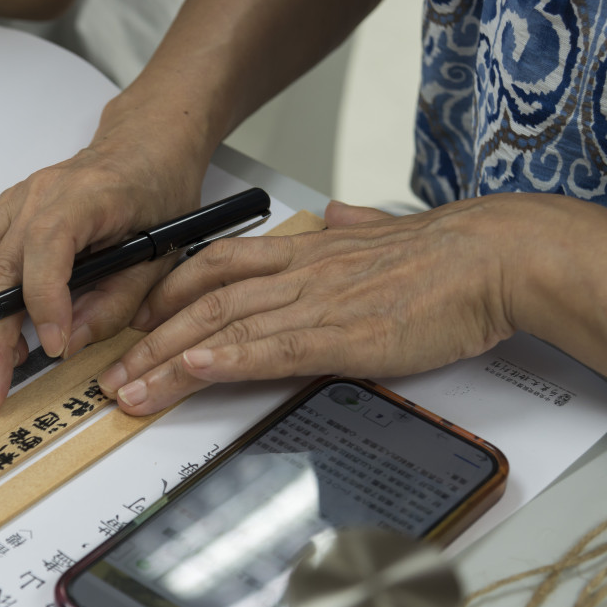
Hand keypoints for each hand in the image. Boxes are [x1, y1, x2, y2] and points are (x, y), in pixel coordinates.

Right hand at [0, 133, 206, 414]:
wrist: (142, 149)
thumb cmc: (157, 196)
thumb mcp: (159, 255)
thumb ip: (115, 303)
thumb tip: (66, 344)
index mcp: (86, 197)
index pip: (47, 249)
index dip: (46, 304)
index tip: (53, 348)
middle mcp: (38, 195)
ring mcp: (13, 201)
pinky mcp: (1, 213)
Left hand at [98, 197, 528, 413]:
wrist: (496, 257)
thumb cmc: (449, 255)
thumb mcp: (386, 230)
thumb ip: (354, 225)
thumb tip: (340, 214)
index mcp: (307, 252)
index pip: (217, 267)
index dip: (168, 294)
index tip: (136, 320)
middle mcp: (300, 274)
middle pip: (203, 305)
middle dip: (149, 342)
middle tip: (110, 376)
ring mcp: (317, 304)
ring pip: (224, 330)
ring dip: (169, 363)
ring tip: (129, 392)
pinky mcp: (344, 337)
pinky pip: (272, 348)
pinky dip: (228, 360)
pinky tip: (193, 372)